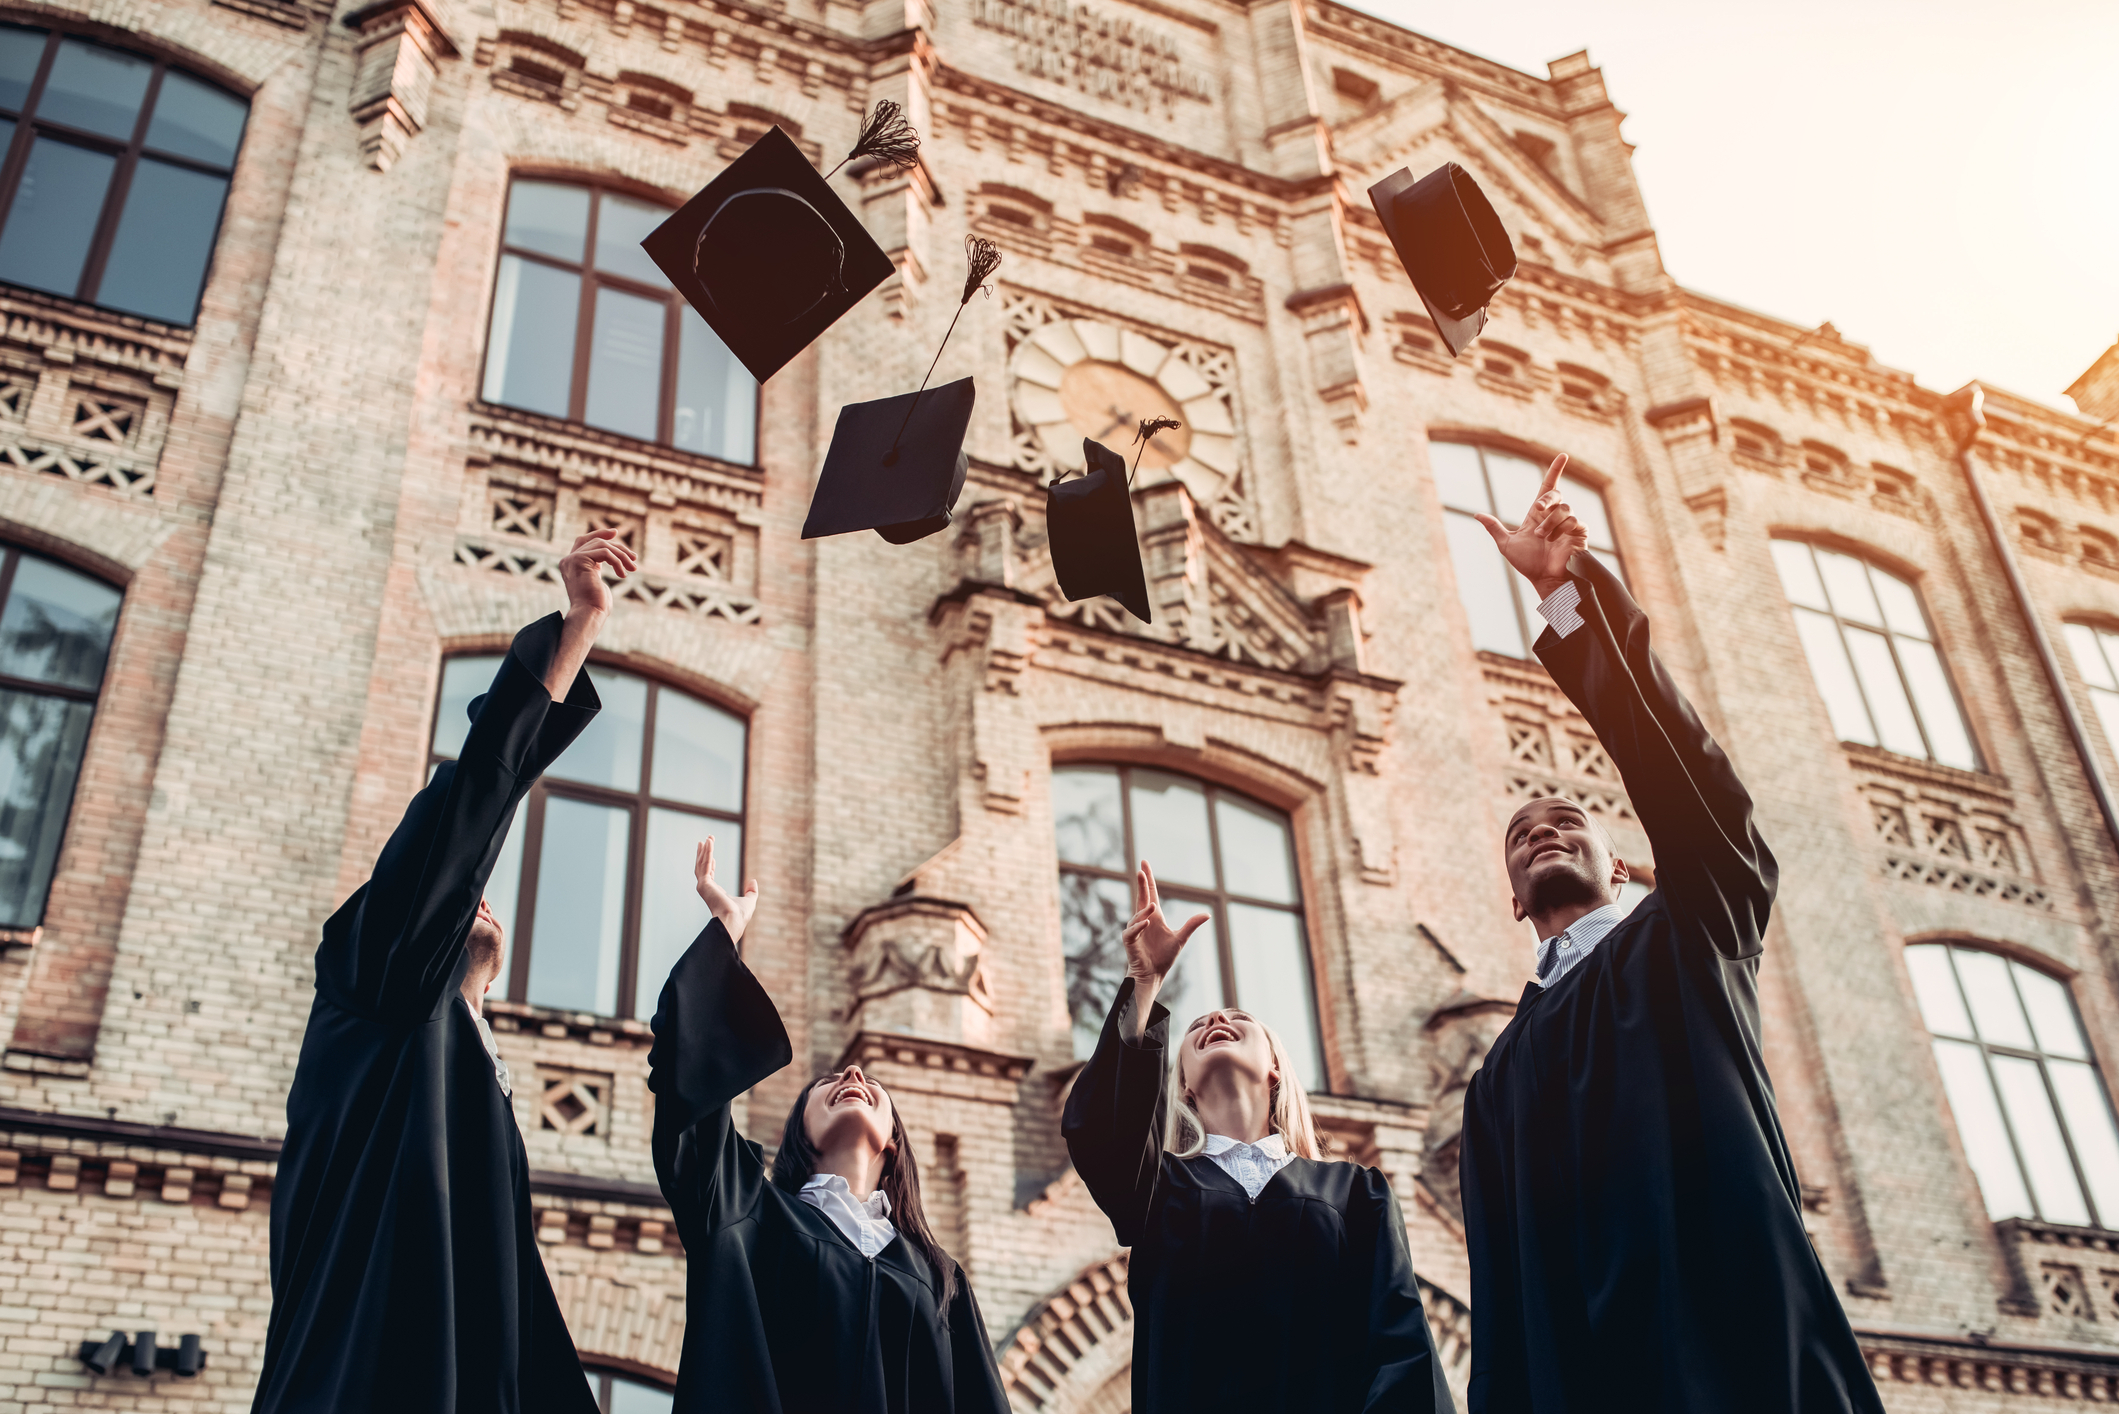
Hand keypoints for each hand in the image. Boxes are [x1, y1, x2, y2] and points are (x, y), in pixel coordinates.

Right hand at [555, 529, 637, 618]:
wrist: (589, 614)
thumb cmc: (596, 605)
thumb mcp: (597, 582)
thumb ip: (598, 568)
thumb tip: (613, 559)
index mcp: (571, 564)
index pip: (584, 541)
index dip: (599, 534)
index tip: (615, 532)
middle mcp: (568, 560)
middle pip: (597, 542)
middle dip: (618, 547)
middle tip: (634, 557)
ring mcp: (572, 559)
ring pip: (603, 545)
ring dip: (622, 556)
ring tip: (633, 568)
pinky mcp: (579, 560)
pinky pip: (605, 552)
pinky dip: (617, 561)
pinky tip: (623, 574)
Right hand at [694, 837, 758, 945]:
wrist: (733, 921)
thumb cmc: (740, 915)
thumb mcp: (750, 900)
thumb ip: (751, 891)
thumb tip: (753, 881)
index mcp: (715, 893)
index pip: (710, 875)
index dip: (710, 863)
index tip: (711, 855)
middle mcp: (707, 889)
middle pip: (702, 867)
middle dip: (704, 853)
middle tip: (705, 840)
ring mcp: (704, 886)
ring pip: (702, 864)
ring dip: (704, 850)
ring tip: (707, 838)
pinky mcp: (704, 883)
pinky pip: (704, 864)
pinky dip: (706, 853)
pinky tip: (709, 843)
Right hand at [1121, 861, 1207, 985]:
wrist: (1153, 974)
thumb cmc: (1164, 957)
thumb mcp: (1180, 938)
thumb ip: (1191, 925)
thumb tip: (1207, 914)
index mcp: (1155, 917)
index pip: (1150, 893)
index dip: (1148, 879)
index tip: (1144, 864)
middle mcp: (1143, 920)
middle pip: (1141, 897)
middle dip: (1141, 883)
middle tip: (1141, 870)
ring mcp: (1135, 929)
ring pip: (1138, 915)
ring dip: (1145, 910)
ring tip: (1153, 906)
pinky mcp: (1130, 941)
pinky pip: (1132, 930)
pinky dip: (1139, 926)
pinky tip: (1147, 922)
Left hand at [1472, 454, 1584, 598]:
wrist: (1543, 579)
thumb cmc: (1527, 564)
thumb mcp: (1506, 544)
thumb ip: (1494, 528)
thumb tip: (1477, 514)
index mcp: (1539, 515)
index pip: (1549, 487)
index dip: (1555, 470)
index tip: (1563, 455)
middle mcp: (1555, 516)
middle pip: (1555, 494)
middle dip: (1546, 500)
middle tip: (1537, 511)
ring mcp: (1568, 524)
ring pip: (1563, 510)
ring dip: (1550, 523)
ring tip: (1542, 538)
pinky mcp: (1579, 533)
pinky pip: (1574, 521)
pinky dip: (1562, 530)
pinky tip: (1556, 542)